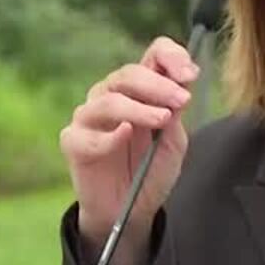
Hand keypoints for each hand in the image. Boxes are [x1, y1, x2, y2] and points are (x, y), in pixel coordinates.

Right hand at [59, 37, 198, 264]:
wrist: (130, 209)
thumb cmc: (150, 170)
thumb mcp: (172, 140)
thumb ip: (175, 112)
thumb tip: (183, 83)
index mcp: (140, 88)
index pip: (153, 55)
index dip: (171, 57)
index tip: (189, 74)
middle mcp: (111, 95)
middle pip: (129, 74)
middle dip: (158, 84)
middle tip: (181, 99)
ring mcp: (89, 116)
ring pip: (109, 99)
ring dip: (139, 107)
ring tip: (162, 119)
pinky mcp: (74, 141)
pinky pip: (89, 134)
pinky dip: (109, 134)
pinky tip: (124, 135)